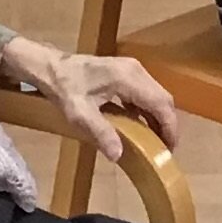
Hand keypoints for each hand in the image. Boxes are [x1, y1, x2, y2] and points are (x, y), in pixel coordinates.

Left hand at [0, 38, 181, 159]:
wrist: (51, 67)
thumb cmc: (65, 88)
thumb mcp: (79, 114)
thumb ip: (100, 133)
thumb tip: (118, 155)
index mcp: (128, 78)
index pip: (161, 103)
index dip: (169, 126)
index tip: (170, 148)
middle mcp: (135, 70)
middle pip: (163, 98)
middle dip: (167, 124)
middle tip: (164, 149)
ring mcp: (132, 68)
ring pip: (156, 94)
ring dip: (158, 117)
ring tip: (155, 141)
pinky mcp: (126, 71)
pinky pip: (145, 92)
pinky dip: (148, 110)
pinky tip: (140, 125)